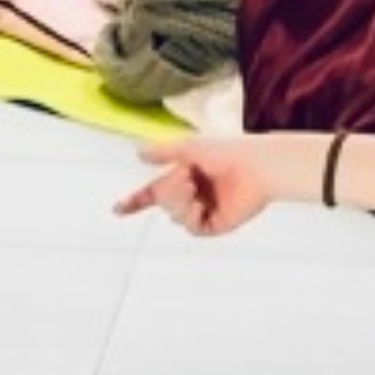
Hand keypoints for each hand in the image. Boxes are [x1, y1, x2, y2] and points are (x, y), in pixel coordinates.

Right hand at [115, 138, 277, 237]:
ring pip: (174, 216)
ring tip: (194, 187)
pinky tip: (200, 203)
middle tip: (186, 177)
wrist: (256, 167)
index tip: (118, 209)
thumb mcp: (189, 147)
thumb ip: (163, 152)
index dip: (136, 201)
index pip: (155, 191)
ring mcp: (204, 210)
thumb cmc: (228, 151)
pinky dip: (190, 215)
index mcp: (185, 176)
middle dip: (168, 191)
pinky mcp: (216, 224)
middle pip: (163, 203)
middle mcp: (194, 194)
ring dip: (178, 201)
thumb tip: (138, 152)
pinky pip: (191, 227)